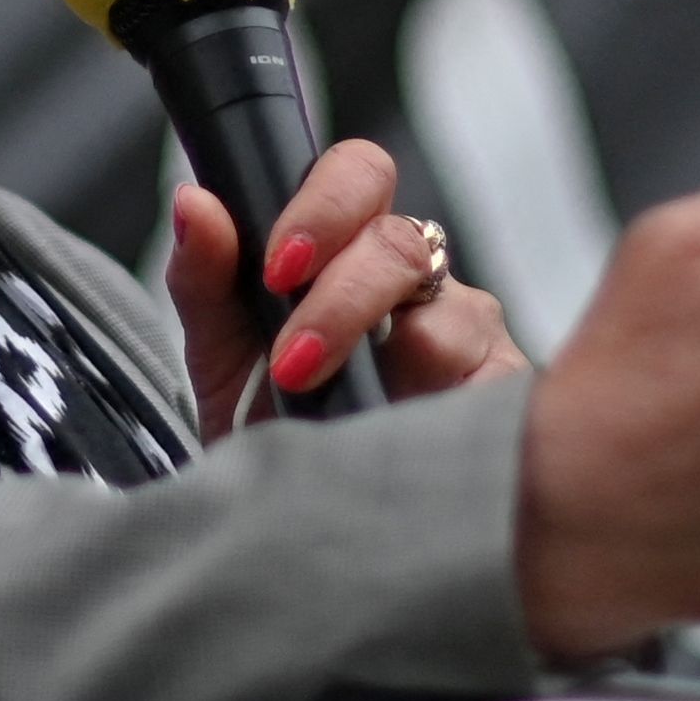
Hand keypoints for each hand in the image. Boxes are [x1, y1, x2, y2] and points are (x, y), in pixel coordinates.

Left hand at [163, 139, 526, 437]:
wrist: (293, 523)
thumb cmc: (266, 422)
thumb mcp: (220, 356)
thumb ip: (205, 276)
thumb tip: (195, 202)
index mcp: (350, 247)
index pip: (360, 177)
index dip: (325, 207)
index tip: (277, 268)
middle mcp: (418, 281)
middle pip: (404, 242)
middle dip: (343, 296)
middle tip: (291, 359)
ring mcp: (468, 336)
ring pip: (455, 313)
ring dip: (392, 360)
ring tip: (336, 411)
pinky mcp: (504, 398)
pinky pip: (500, 384)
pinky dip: (450, 406)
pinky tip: (406, 431)